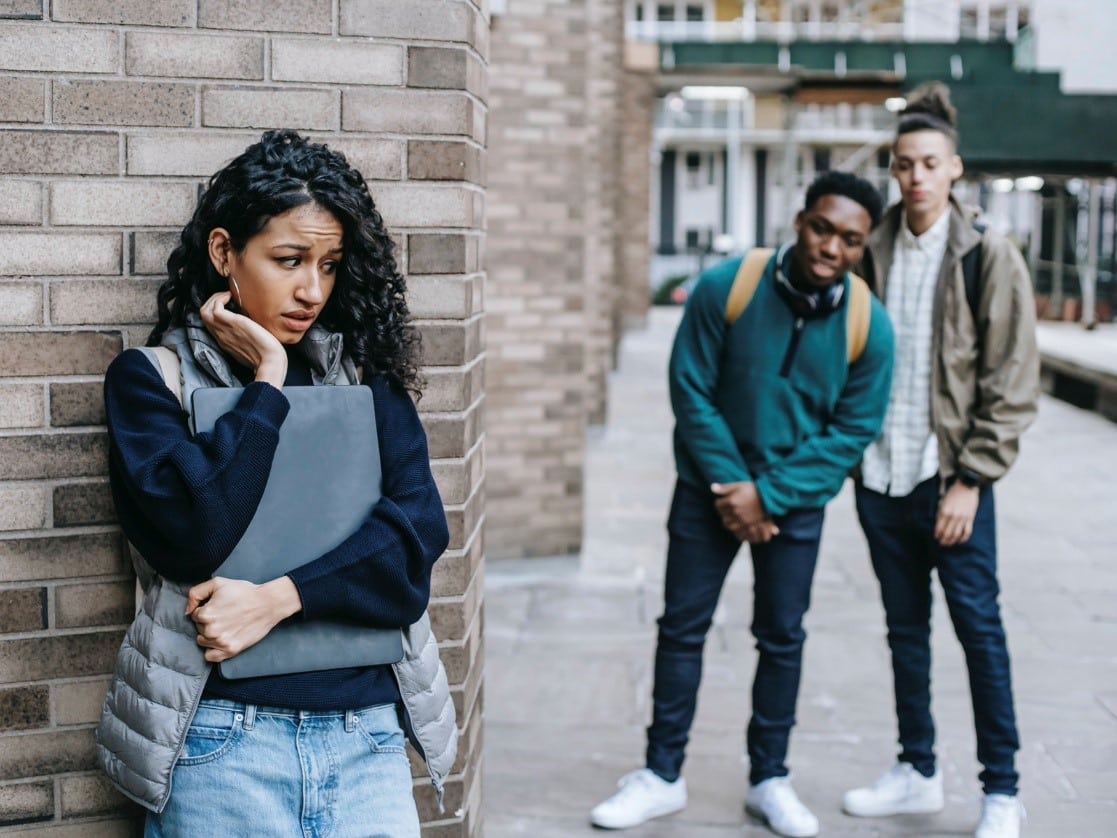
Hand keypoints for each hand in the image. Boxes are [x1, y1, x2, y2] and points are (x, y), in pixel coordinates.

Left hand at [185, 576, 301, 662]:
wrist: (268, 603)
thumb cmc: (244, 592)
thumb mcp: (218, 583)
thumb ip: (195, 593)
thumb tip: (187, 611)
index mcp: (205, 614)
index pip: (194, 615)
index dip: (205, 609)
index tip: (218, 606)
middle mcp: (211, 630)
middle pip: (199, 628)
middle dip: (208, 622)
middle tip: (224, 615)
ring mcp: (221, 642)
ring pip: (203, 641)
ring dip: (210, 635)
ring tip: (225, 625)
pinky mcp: (231, 650)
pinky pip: (210, 656)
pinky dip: (213, 650)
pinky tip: (221, 640)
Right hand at [199, 291, 286, 388]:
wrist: (270, 361)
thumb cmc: (266, 355)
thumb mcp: (250, 345)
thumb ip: (245, 337)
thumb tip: (251, 327)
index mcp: (225, 341)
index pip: (210, 324)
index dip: (215, 311)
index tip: (227, 305)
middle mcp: (221, 335)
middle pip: (204, 316)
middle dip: (211, 302)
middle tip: (225, 297)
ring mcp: (225, 329)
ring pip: (205, 311)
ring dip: (214, 299)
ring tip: (226, 296)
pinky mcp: (232, 323)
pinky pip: (215, 308)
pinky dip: (220, 299)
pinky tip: (230, 297)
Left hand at [711, 481, 779, 542]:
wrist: (771, 497)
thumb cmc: (754, 489)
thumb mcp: (739, 485)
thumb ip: (724, 488)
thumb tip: (712, 487)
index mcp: (732, 502)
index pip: (718, 505)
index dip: (720, 503)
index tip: (723, 501)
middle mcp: (736, 513)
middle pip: (722, 517)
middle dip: (723, 513)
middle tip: (727, 510)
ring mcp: (743, 521)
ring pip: (729, 526)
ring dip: (729, 523)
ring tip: (732, 518)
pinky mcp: (750, 527)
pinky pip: (739, 534)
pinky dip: (737, 532)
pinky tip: (738, 528)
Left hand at [934, 482, 979, 545]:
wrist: (966, 486)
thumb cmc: (953, 493)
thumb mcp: (942, 502)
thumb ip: (940, 513)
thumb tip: (938, 525)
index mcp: (944, 512)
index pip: (939, 528)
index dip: (937, 534)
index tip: (936, 537)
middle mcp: (953, 517)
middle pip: (947, 533)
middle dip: (943, 540)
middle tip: (941, 543)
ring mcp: (963, 518)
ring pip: (957, 535)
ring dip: (952, 541)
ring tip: (949, 543)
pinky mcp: (970, 519)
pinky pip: (967, 532)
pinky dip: (963, 538)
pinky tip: (960, 540)